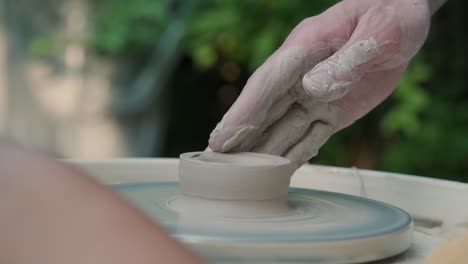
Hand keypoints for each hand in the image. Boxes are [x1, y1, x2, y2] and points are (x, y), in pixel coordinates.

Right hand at [209, 0, 431, 168]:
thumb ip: (346, 60)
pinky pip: (309, 137)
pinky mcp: (333, 111)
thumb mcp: (377, 32)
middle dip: (240, 137)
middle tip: (214, 164)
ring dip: (262, 152)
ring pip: (283, 128)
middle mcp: (302, 76)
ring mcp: (315, 96)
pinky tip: (276, 172)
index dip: (241, 113)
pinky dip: (293, 155)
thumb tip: (312, 89)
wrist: (403, 20)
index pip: (266, 84)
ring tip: (239, 177)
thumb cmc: (389, 15)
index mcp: (304, 49)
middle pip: (264, 111)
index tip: (220, 140)